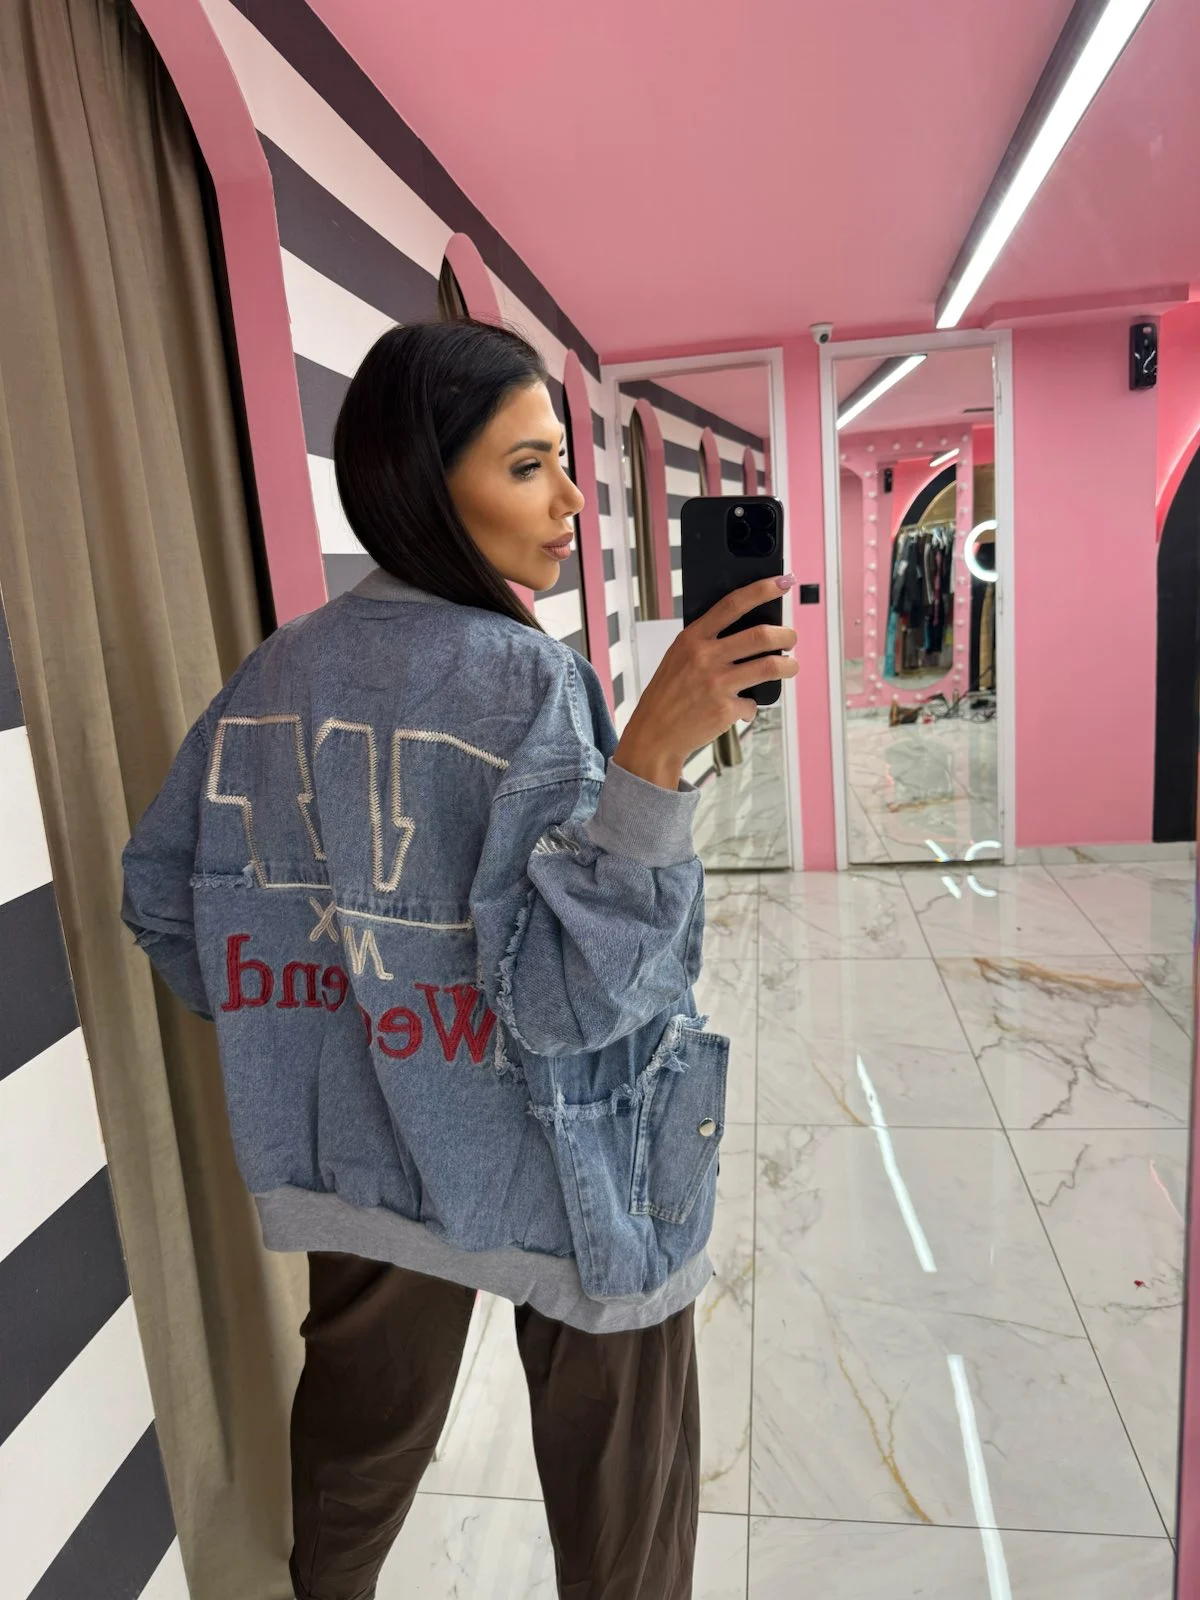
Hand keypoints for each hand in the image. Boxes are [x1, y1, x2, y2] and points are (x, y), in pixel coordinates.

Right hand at [612, 576, 798, 789]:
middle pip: (761, 635)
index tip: (783, 582)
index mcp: (692, 638)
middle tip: (791, 639)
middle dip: (786, 634)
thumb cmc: (668, 694)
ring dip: (789, 666)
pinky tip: (741, 708)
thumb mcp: (678, 657)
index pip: (733, 604)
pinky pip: (752, 703)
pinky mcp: (725, 709)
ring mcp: (717, 684)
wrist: (655, 733)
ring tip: (791, 667)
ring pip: (770, 666)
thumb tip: (747, 631)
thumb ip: (706, 642)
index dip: (762, 590)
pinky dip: (751, 707)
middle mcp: (705, 657)